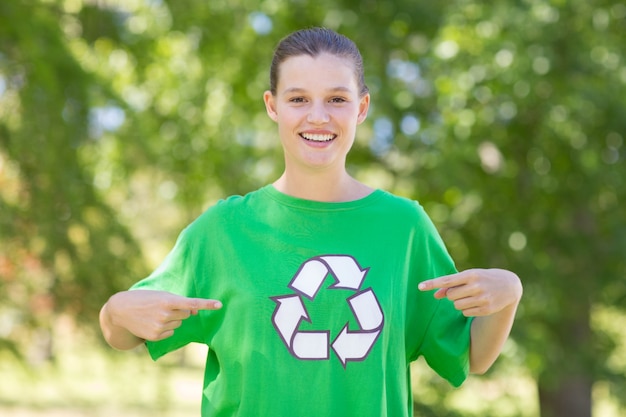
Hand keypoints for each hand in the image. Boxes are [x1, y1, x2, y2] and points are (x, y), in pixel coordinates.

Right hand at [105, 290, 222, 341]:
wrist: (122, 310)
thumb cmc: (146, 299)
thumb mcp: (162, 296)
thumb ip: (181, 302)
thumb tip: (195, 312)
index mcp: (168, 300)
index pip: (192, 303)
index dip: (207, 304)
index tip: (220, 305)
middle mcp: (166, 314)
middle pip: (187, 314)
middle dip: (180, 310)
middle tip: (164, 307)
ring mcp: (161, 326)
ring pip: (179, 323)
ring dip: (172, 318)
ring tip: (156, 314)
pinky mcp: (156, 336)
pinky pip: (171, 332)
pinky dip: (166, 328)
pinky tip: (153, 323)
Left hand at [418, 269, 521, 316]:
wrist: (509, 285)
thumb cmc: (482, 278)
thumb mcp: (468, 277)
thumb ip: (451, 285)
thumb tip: (435, 295)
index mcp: (470, 274)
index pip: (447, 280)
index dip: (432, 284)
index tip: (419, 287)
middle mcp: (476, 286)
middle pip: (450, 296)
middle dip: (452, 295)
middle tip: (463, 291)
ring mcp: (482, 298)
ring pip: (457, 306)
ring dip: (459, 302)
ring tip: (471, 296)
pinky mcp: (486, 309)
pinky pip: (465, 313)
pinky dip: (467, 309)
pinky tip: (477, 303)